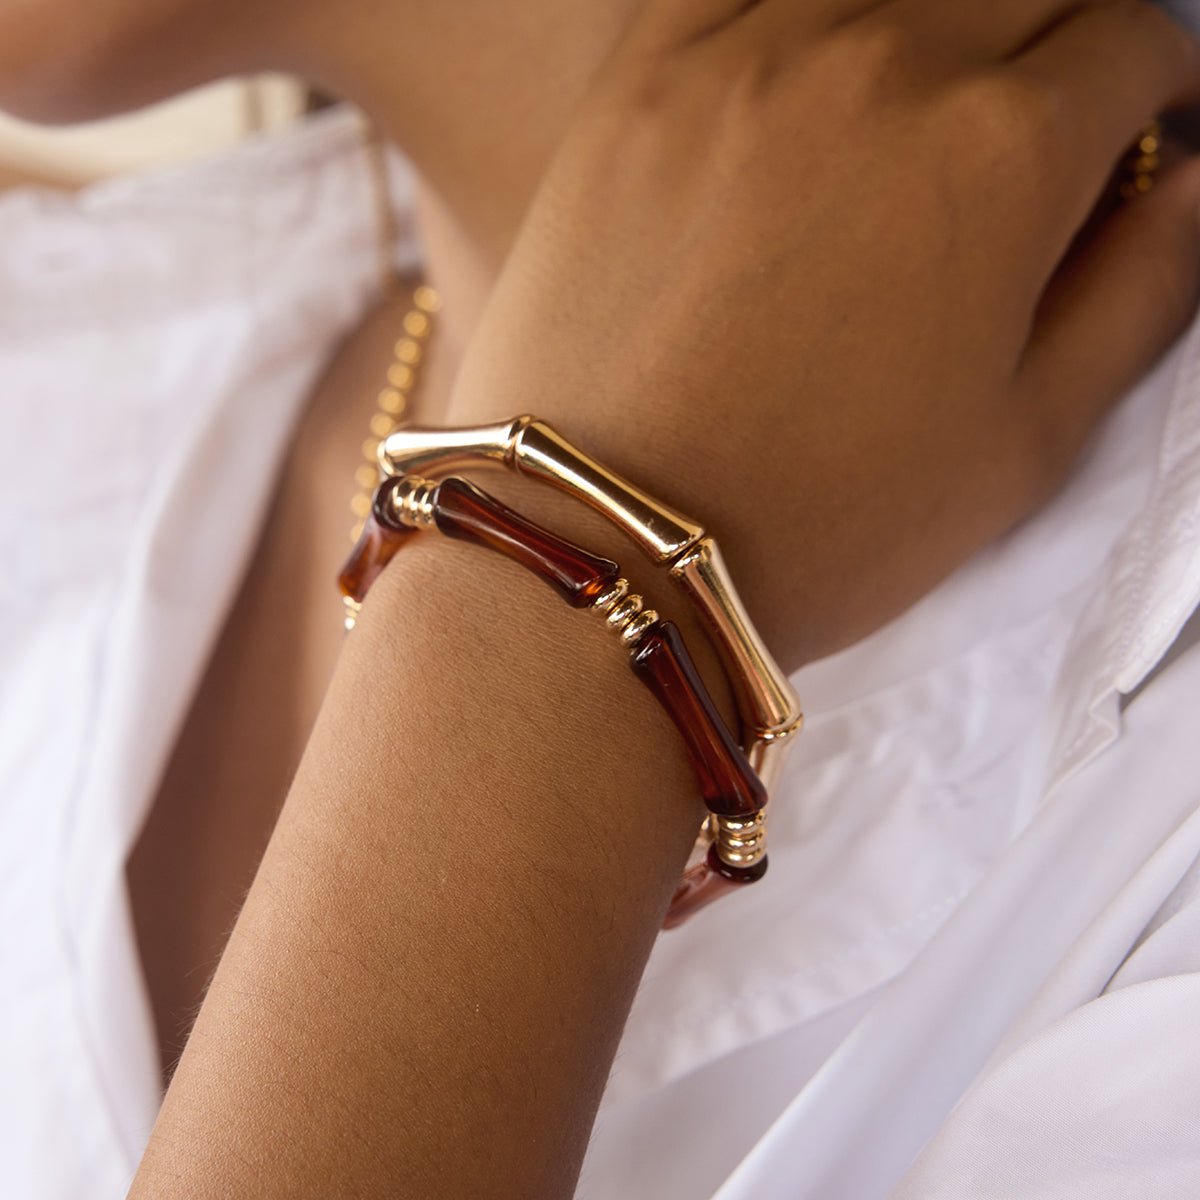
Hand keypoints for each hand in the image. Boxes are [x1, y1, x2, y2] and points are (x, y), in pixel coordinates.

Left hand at [447, 0, 1199, 668]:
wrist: (608, 542)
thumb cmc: (820, 522)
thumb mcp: (1024, 447)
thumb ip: (1140, 293)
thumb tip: (1193, 182)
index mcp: (1003, 152)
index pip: (1137, 44)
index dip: (1153, 99)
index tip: (1128, 150)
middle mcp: (883, 62)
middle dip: (1057, 47)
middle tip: (1027, 135)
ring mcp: (744, 58)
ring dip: (936, 22)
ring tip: (915, 108)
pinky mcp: (638, 84)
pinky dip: (798, 10)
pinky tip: (807, 67)